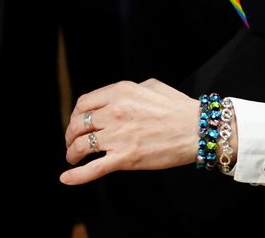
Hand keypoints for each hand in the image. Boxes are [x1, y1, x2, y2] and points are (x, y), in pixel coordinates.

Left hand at [61, 80, 200, 184]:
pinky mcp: (125, 158)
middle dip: (71, 135)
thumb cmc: (178, 108)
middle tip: (72, 142)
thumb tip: (117, 97)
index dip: (76, 115)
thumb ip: (130, 89)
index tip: (77, 123)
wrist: (197, 130)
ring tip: (73, 159)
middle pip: (78, 124)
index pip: (84, 103)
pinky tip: (67, 178)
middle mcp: (114, 112)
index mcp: (120, 92)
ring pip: (81, 145)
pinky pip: (94, 168)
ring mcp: (118, 135)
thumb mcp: (151, 86)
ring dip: (72, 153)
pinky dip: (77, 175)